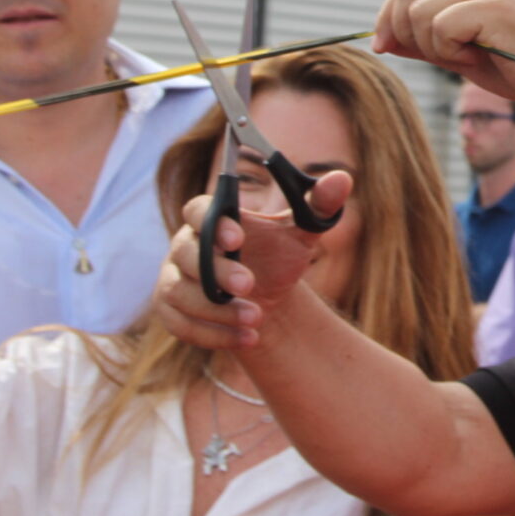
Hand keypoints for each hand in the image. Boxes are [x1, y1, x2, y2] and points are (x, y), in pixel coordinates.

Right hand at [155, 171, 352, 349]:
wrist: (270, 300)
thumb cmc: (281, 257)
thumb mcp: (304, 231)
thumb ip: (320, 204)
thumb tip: (342, 178)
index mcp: (212, 219)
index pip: (197, 210)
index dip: (212, 222)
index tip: (237, 238)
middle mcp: (185, 246)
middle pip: (186, 254)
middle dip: (216, 272)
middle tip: (249, 284)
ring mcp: (173, 280)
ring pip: (181, 294)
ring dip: (217, 310)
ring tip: (257, 317)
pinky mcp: (172, 313)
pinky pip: (181, 325)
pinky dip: (214, 334)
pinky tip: (248, 337)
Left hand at [373, 0, 514, 113]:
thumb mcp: (466, 54)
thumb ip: (427, 42)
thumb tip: (383, 40)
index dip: (388, 15)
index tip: (384, 45)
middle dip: (402, 30)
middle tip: (435, 57)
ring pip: (420, 11)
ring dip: (432, 46)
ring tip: (467, 58)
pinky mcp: (495, 8)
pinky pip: (441, 26)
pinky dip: (449, 50)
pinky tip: (477, 57)